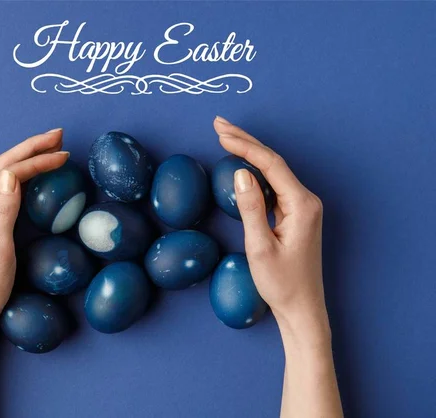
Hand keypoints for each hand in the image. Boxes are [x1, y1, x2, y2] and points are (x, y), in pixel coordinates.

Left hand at [0, 129, 68, 334]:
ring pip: (3, 175)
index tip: (64, 153)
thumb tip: (11, 174)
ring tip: (50, 147)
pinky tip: (34, 175)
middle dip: (31, 147)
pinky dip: (22, 176)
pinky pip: (4, 190)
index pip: (9, 173)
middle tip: (59, 135)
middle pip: (3, 165)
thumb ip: (4, 211)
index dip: (37, 160)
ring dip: (26, 158)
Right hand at [213, 117, 328, 340]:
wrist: (301, 308)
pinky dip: (254, 172)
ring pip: (273, 171)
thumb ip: (251, 208)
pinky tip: (240, 165)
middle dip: (246, 141)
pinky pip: (273, 186)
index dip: (245, 146)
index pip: (271, 165)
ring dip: (249, 153)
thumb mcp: (260, 247)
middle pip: (273, 162)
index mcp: (301, 205)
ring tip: (225, 137)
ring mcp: (301, 207)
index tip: (220, 134)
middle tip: (219, 125)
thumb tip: (240, 173)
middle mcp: (305, 200)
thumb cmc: (281, 283)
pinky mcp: (294, 215)